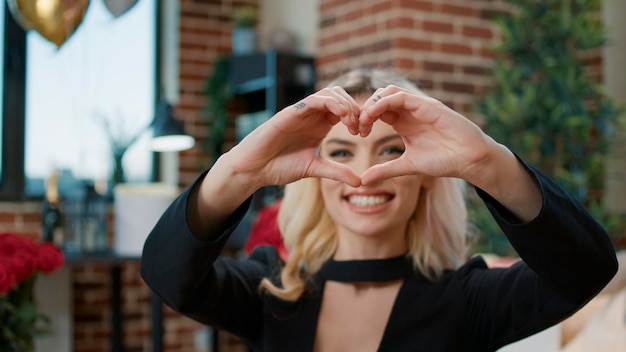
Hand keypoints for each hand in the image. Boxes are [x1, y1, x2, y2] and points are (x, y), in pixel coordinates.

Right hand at [226, 87, 362, 187]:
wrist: (254, 168)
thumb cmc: (280, 166)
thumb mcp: (315, 169)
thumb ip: (337, 172)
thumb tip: (360, 182)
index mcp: (319, 124)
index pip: (344, 109)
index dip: (358, 117)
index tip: (365, 133)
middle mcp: (312, 115)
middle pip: (340, 96)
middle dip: (355, 109)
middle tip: (360, 128)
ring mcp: (301, 112)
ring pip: (329, 93)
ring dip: (345, 104)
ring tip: (352, 123)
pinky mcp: (290, 113)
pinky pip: (313, 100)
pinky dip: (330, 103)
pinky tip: (341, 115)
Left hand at [357, 85, 495, 184]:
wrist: (469, 159)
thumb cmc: (444, 160)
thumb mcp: (407, 166)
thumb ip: (385, 170)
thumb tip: (363, 181)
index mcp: (404, 121)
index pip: (377, 110)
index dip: (364, 118)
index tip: (356, 134)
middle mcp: (410, 110)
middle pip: (379, 97)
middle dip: (364, 109)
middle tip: (357, 127)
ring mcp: (419, 105)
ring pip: (388, 92)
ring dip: (372, 105)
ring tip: (363, 122)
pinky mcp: (428, 105)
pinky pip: (401, 96)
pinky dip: (384, 103)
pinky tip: (374, 117)